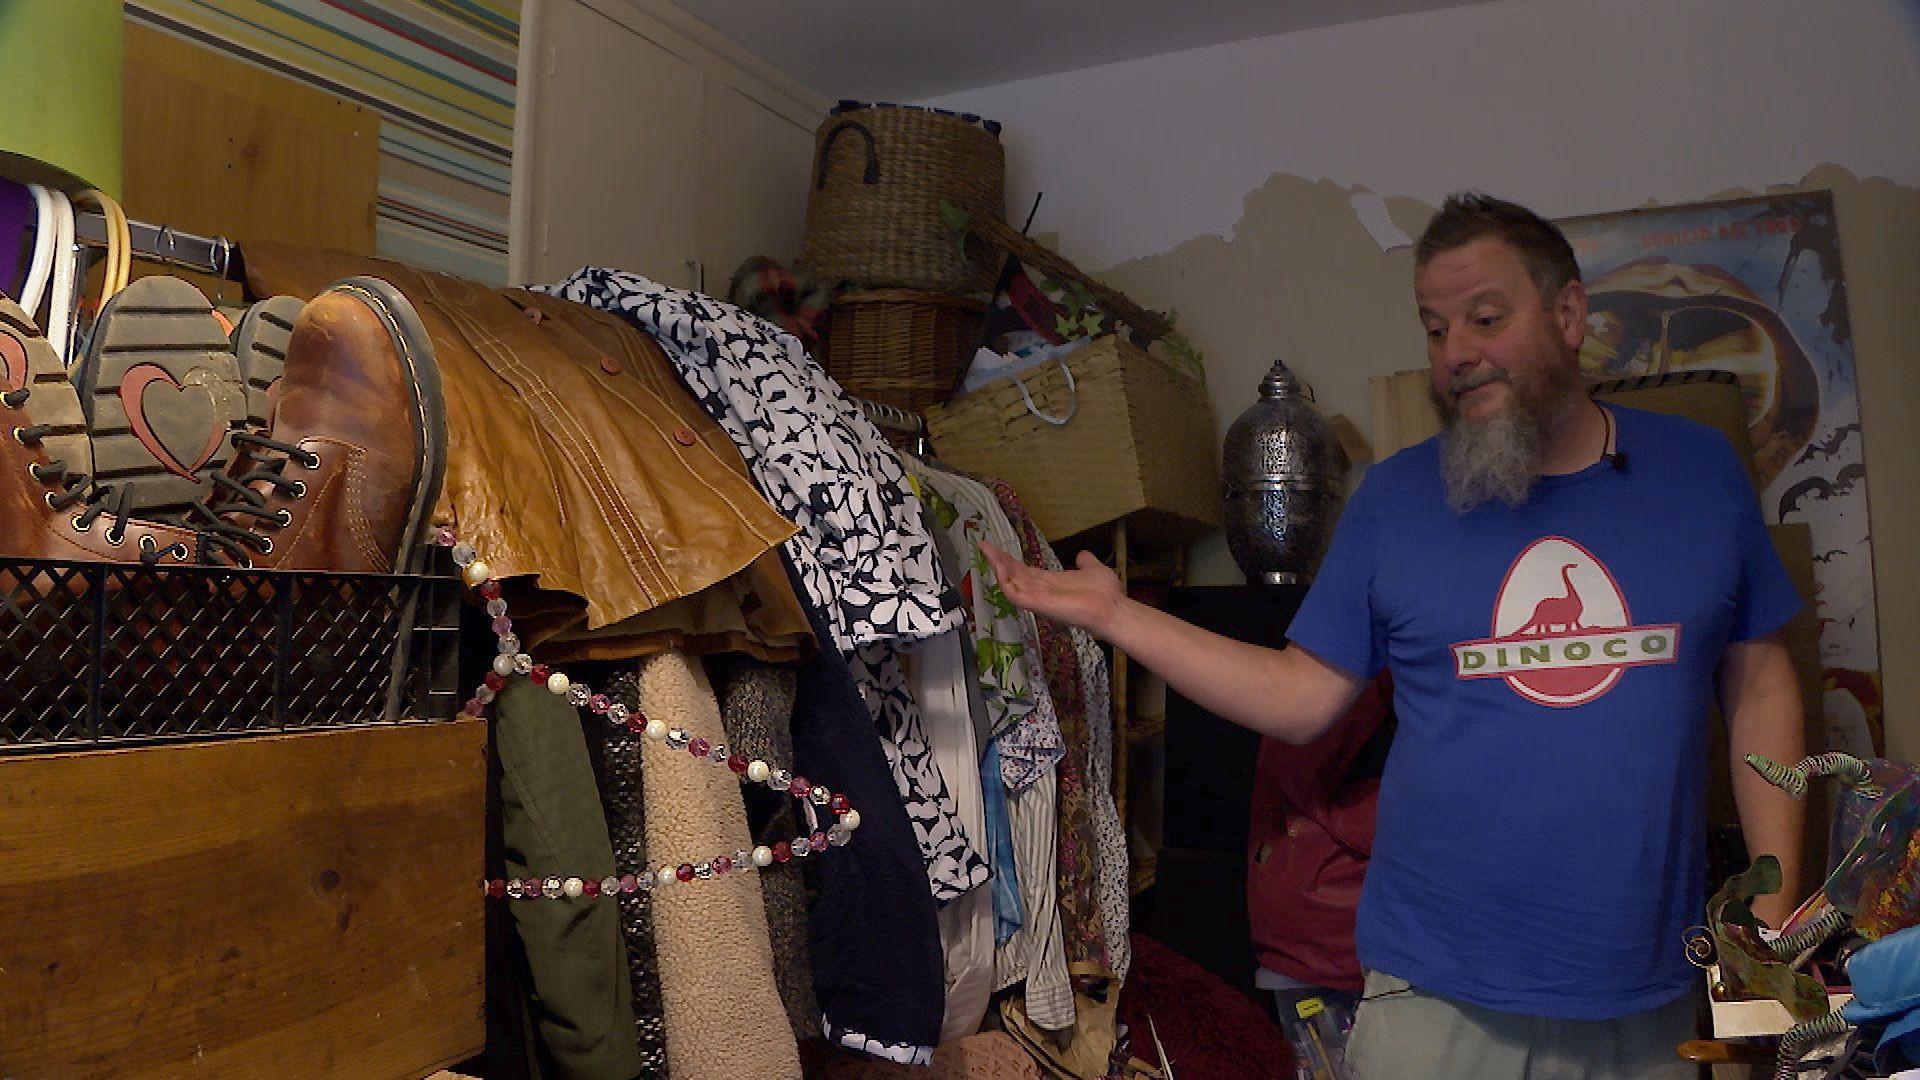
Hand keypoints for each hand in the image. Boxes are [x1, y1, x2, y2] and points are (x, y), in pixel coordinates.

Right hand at [980, 540, 1124, 638]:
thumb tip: (1081, 555)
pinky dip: (1005, 581)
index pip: (1025, 572)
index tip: (998, 550)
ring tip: (987, 551)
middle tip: (984, 546)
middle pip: (1014, 576)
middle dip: (998, 561)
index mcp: (1051, 583)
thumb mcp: (1093, 569)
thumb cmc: (1105, 593)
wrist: (1112, 608)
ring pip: (1011, 583)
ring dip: (998, 567)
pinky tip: (998, 566)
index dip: (1011, 562)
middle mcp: (1041, 591)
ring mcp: (1038, 598)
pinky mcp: (1037, 604)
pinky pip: (1015, 594)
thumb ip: (1085, 562)